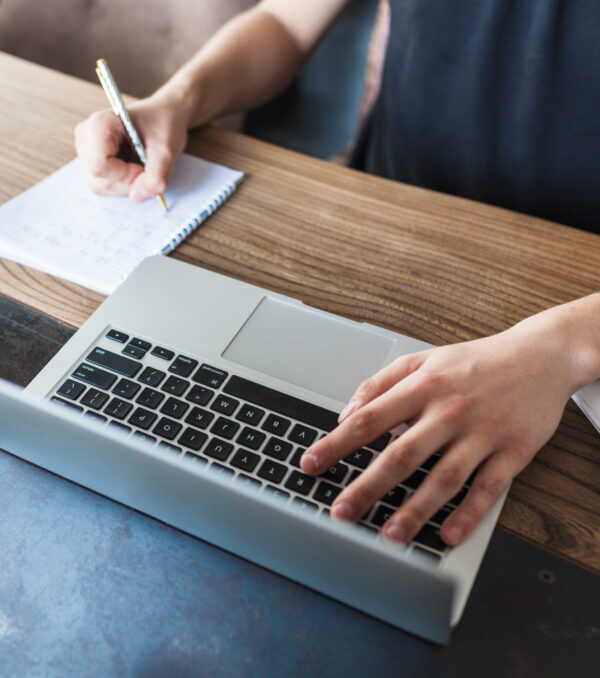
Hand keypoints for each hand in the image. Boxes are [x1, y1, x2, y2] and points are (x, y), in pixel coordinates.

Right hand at [74, 92, 188, 201]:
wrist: (164, 116)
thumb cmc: (164, 125)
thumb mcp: (167, 150)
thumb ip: (155, 175)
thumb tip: (137, 197)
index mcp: (99, 124)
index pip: (99, 167)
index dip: (125, 175)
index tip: (144, 166)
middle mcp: (86, 138)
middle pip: (100, 181)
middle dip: (128, 182)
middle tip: (147, 166)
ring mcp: (86, 151)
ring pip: (101, 187)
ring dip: (127, 185)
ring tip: (141, 165)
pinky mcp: (92, 162)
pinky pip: (105, 186)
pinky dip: (124, 184)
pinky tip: (134, 167)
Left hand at [300, 306, 587, 546]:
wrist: (539, 356)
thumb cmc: (474, 361)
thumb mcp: (423, 359)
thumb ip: (381, 383)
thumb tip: (346, 413)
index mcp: (424, 386)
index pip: (369, 418)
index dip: (336, 444)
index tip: (310, 464)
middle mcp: (450, 410)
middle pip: (402, 454)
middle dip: (368, 486)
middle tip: (341, 512)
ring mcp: (483, 433)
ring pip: (444, 477)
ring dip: (415, 509)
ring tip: (389, 535)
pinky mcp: (513, 451)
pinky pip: (488, 488)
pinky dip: (468, 514)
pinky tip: (447, 535)